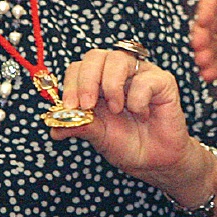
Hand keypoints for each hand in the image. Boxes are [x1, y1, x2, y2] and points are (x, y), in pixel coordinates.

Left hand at [52, 48, 215, 201]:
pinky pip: (144, 78)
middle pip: (95, 56)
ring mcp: (140, 73)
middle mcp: (118, 73)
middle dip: (87, 80)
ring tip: (117, 109)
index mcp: (98, 83)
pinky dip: (138, 99)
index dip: (71, 83)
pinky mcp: (162, 80)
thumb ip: (79, 126)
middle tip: (87, 105)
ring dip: (111, 86)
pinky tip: (142, 114)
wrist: (155, 161)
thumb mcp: (97, 136)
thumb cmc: (127, 144)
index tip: (70, 106)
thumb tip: (54, 127)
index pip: (78, 67)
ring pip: (117, 59)